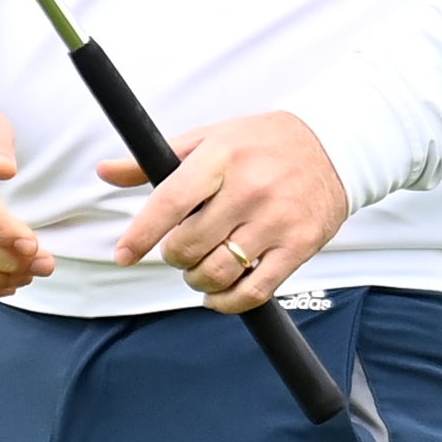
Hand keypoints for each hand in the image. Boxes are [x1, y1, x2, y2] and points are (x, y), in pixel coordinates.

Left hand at [108, 110, 343, 315]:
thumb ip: (155, 160)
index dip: (142, 234)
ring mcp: (276, 220)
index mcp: (222, 157)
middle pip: (190, 246)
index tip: (125, 254)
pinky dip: (227, 302)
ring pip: (217, 273)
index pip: (170, 201)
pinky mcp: (299, 246)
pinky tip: (219, 294)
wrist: (335, 146)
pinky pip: (253, 292)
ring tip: (199, 271)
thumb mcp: (209, 138)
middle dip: (174, 257)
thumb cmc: (264, 142)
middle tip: (180, 250)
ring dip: (198, 281)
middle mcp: (249, 188)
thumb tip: (105, 171)